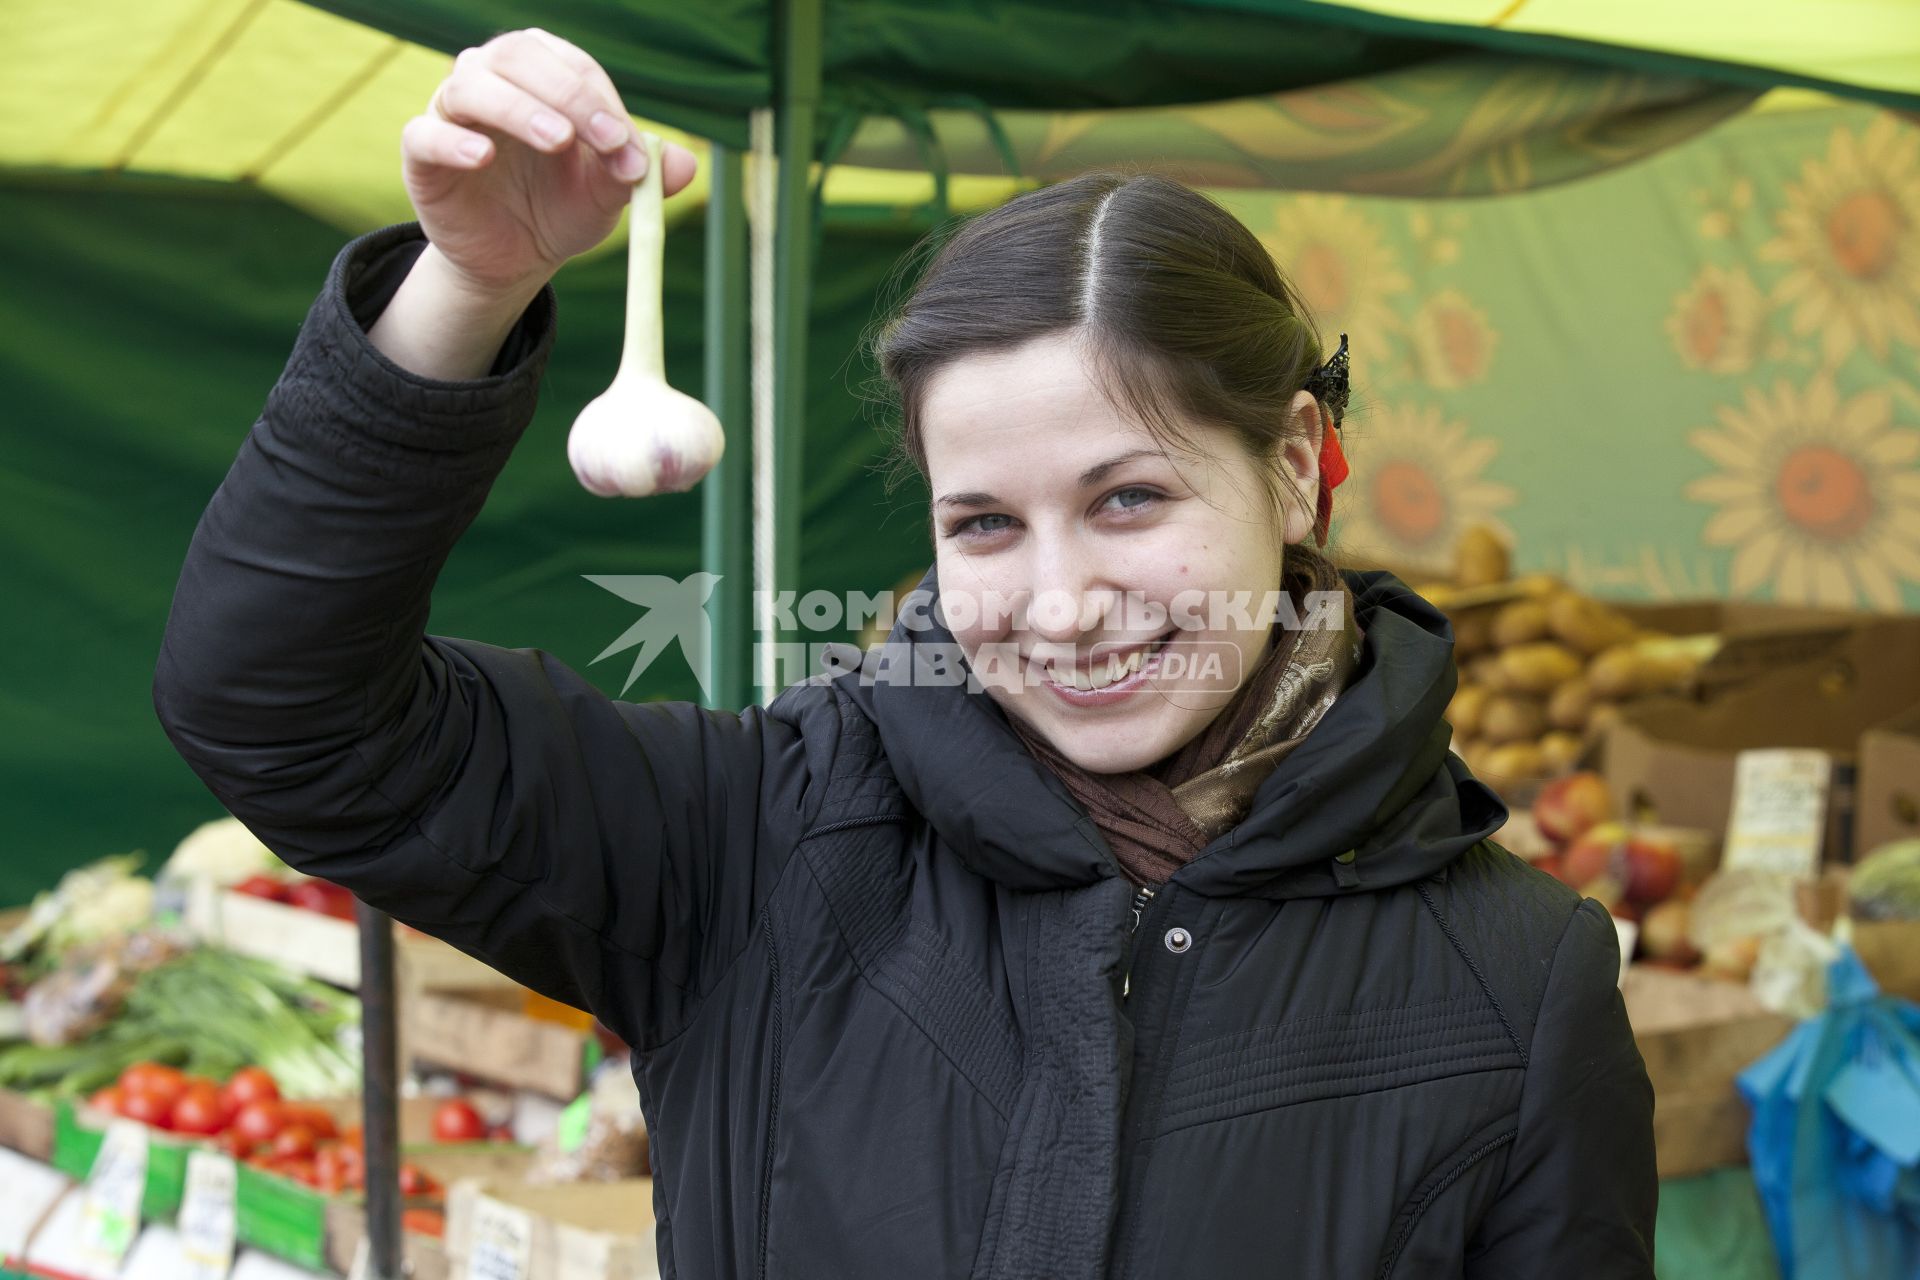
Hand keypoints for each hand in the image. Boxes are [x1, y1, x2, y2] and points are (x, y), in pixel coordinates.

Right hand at [400, 28, 698, 298]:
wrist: (514, 257)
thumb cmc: (560, 207)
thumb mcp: (606, 197)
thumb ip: (639, 176)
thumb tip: (686, 165)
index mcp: (541, 75)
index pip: (571, 66)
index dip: (600, 99)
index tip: (626, 143)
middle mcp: (491, 78)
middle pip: (518, 57)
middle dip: (567, 94)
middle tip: (603, 139)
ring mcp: (452, 113)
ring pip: (471, 85)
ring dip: (519, 107)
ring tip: (557, 140)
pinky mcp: (421, 154)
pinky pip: (425, 134)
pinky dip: (452, 141)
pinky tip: (484, 157)